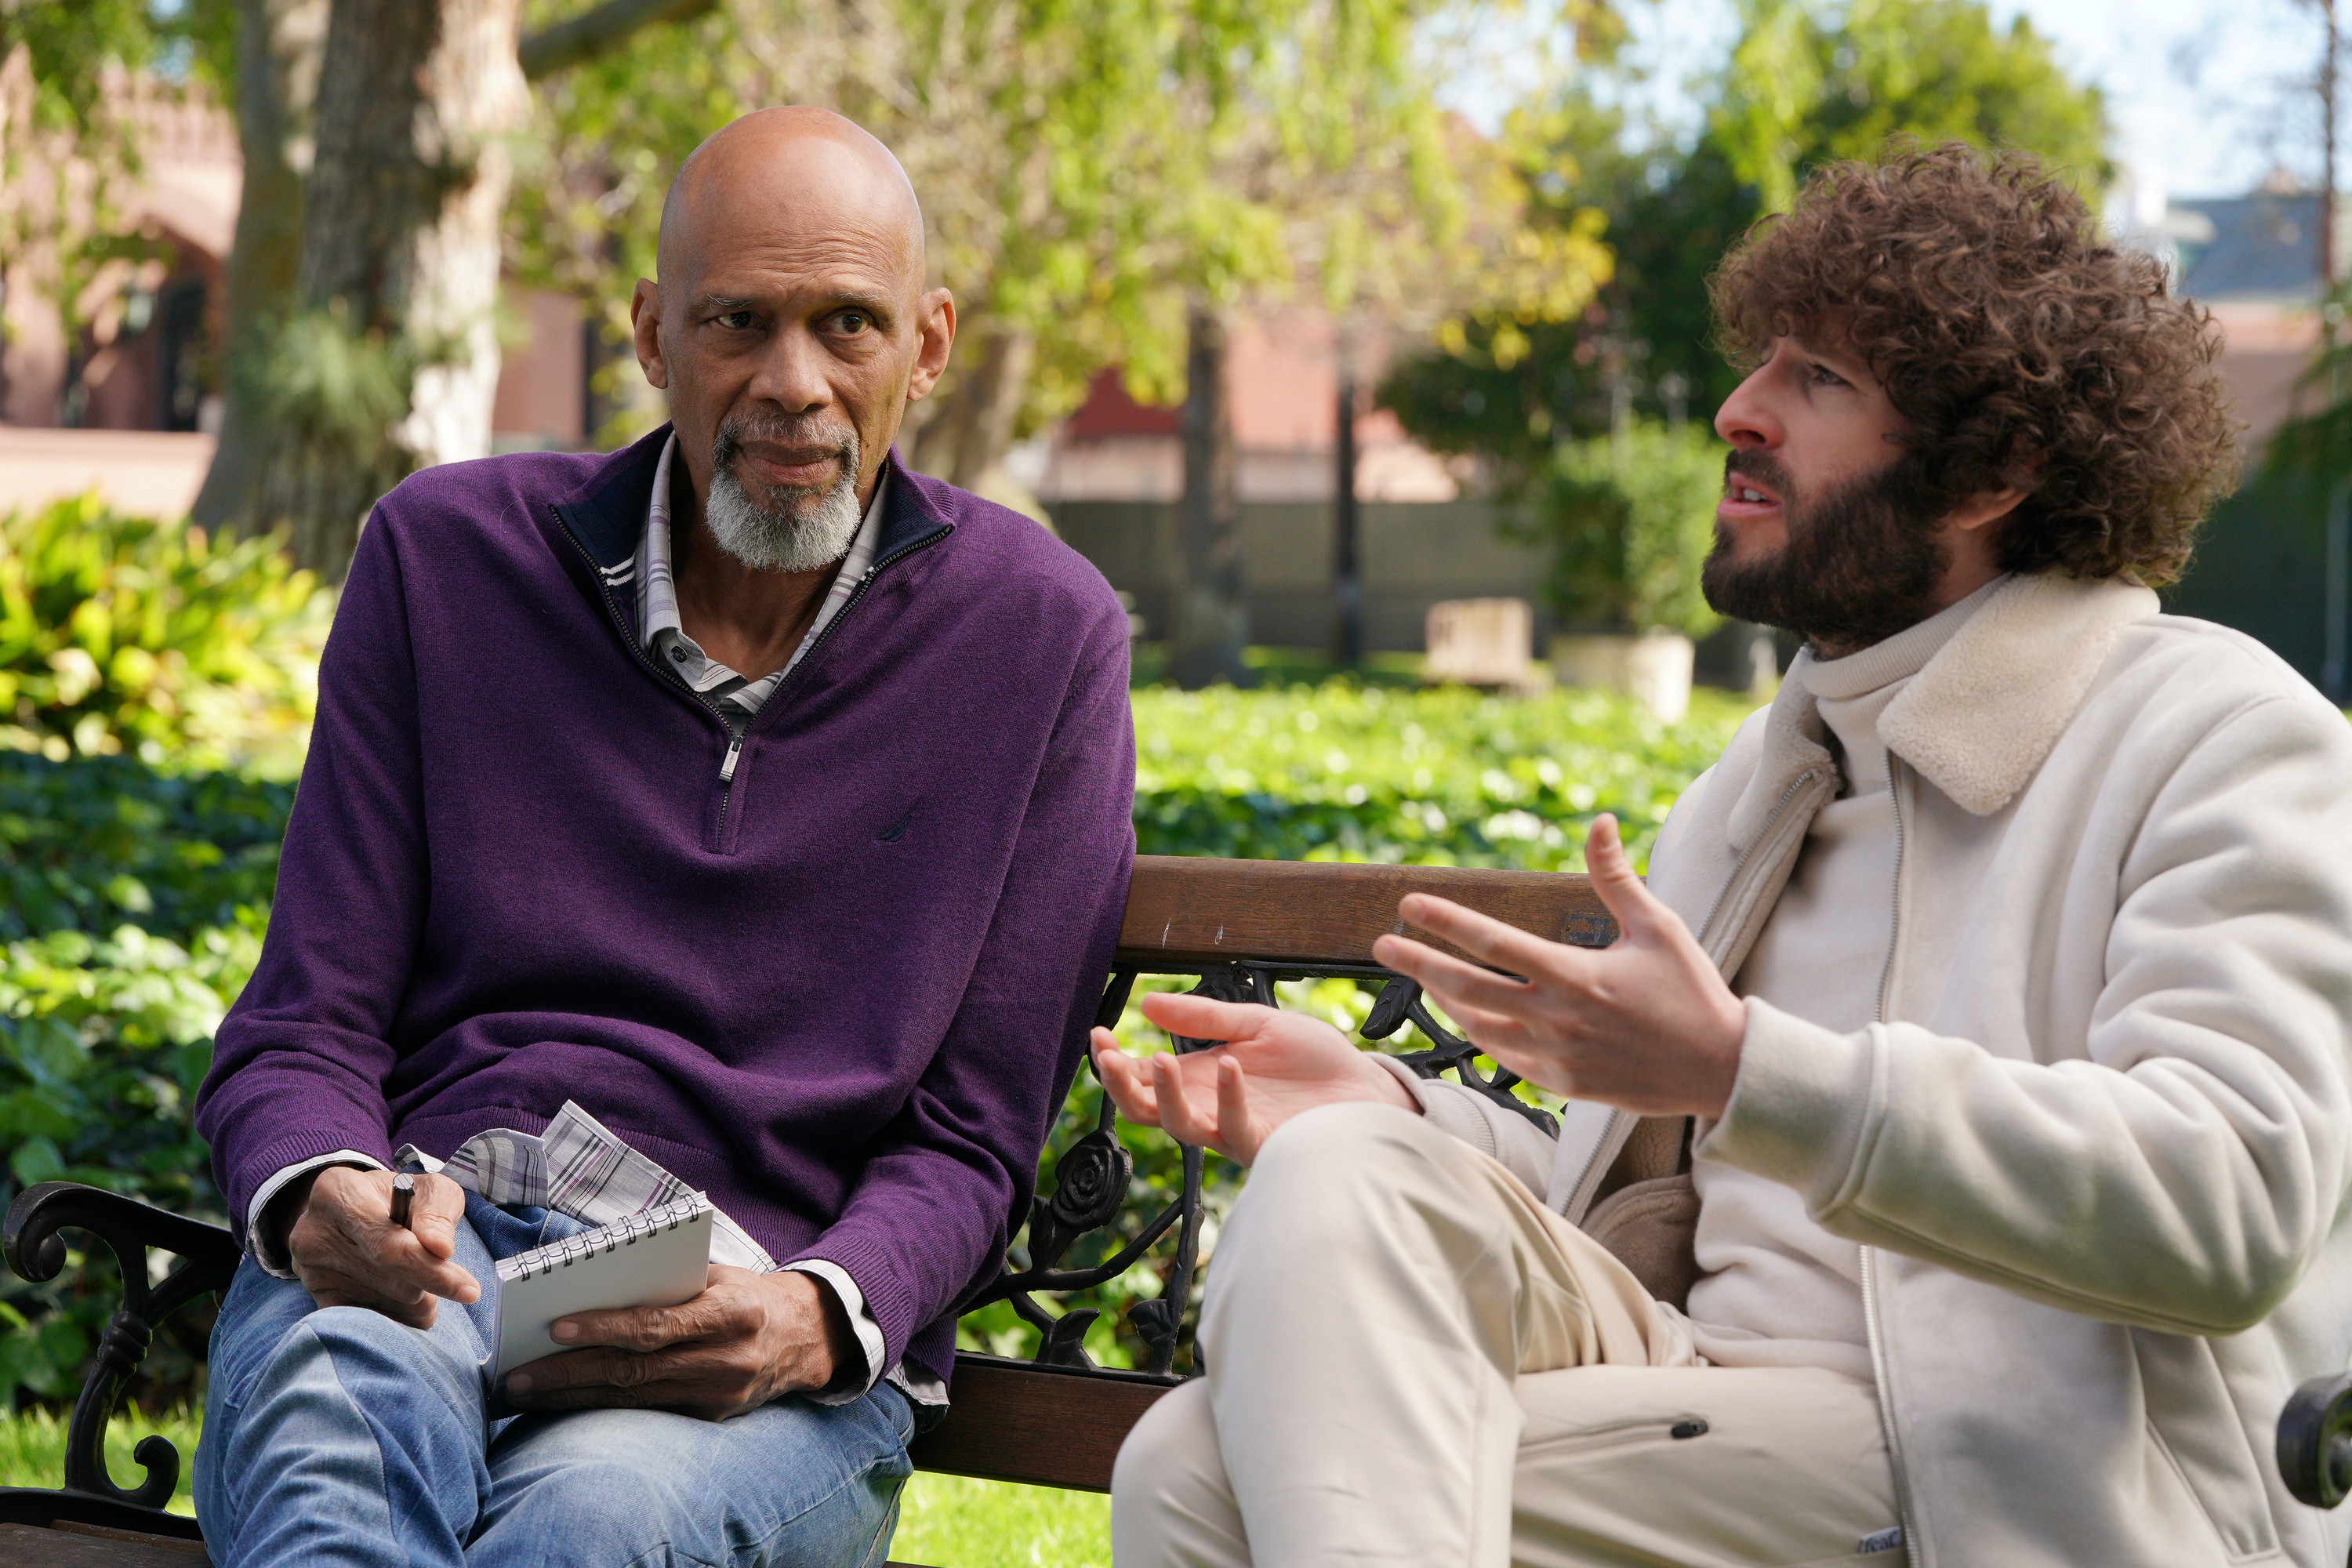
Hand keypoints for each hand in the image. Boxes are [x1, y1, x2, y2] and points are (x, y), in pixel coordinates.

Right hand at [281, 1165, 479, 1327]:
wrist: (352, 1210)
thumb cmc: (398, 1198)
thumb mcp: (427, 1189)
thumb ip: (438, 1214)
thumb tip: (440, 1248)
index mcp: (340, 1193)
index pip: (388, 1245)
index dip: (430, 1271)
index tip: (468, 1290)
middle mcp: (315, 1231)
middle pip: (388, 1279)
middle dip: (427, 1284)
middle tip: (445, 1277)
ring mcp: (310, 1268)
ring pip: (381, 1306)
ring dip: (416, 1302)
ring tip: (419, 1279)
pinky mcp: (315, 1295)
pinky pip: (366, 1322)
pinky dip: (397, 1317)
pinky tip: (405, 1298)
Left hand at [503, 1266, 852, 1419]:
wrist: (802, 1336)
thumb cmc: (744, 1294)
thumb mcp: (718, 1275)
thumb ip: (667, 1281)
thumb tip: (591, 1282)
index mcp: (731, 1312)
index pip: (657, 1325)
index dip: (604, 1328)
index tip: (556, 1327)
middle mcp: (727, 1359)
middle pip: (634, 1370)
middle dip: (569, 1374)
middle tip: (518, 1377)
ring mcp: (719, 1394)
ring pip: (632, 1399)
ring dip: (573, 1397)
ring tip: (526, 1395)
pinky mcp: (710, 1417)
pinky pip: (646, 1414)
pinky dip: (600, 1410)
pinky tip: (564, 1405)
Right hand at [1089, 990, 1417, 1166]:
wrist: (1368, 1089)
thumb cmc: (1316, 1063)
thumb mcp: (1256, 1024)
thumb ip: (1204, 1016)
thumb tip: (1146, 1003)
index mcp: (1201, 1078)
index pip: (1143, 1077)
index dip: (1114, 1060)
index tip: (1099, 1033)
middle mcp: (1210, 1107)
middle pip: (1145, 1109)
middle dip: (1120, 1084)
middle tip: (1110, 1055)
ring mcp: (1235, 1128)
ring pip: (1180, 1125)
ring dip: (1162, 1094)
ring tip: (1158, 1058)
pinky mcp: (1267, 1141)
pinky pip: (1235, 1127)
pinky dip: (1228, 1097)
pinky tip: (1229, 1065)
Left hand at [1370, 814, 1748, 1117]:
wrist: (1721, 1069)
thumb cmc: (1691, 990)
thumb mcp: (1658, 925)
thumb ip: (1615, 877)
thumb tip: (1599, 821)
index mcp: (1576, 976)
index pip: (1493, 943)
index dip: (1444, 921)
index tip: (1408, 904)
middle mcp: (1558, 1019)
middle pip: (1467, 988)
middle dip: (1418, 964)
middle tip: (1380, 946)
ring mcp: (1556, 1057)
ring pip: (1478, 1027)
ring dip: (1444, 999)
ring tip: (1422, 976)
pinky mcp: (1562, 1085)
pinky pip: (1503, 1058)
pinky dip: (1479, 1034)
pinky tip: (1466, 1015)